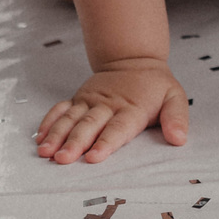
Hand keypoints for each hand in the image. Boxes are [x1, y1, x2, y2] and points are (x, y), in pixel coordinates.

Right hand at [35, 60, 189, 163]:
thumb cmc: (155, 86)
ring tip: (45, 151)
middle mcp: (107, 105)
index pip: (118, 128)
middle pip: (90, 125)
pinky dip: (50, 122)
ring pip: (71, 118)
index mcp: (131, 108)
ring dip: (57, 135)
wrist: (134, 60)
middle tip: (62, 158)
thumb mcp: (175, 97)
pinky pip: (61, 109)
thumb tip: (179, 138)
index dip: (106, 143)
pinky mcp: (79, 99)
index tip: (93, 157)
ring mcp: (90, 101)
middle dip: (75, 142)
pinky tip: (39, 137)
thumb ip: (177, 118)